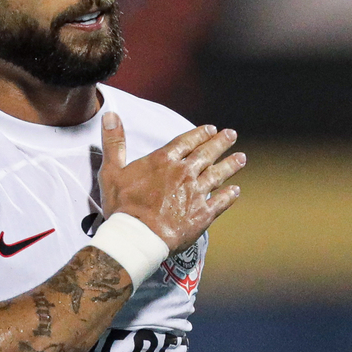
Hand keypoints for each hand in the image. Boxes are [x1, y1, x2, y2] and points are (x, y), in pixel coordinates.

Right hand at [98, 114, 243, 252]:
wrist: (138, 237)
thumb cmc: (123, 206)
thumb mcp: (111, 171)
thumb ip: (114, 143)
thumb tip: (110, 114)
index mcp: (164, 161)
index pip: (186, 141)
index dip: (199, 134)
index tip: (210, 129)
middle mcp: (184, 173)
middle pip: (206, 154)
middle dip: (220, 143)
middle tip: (231, 135)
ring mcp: (196, 193)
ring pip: (218, 175)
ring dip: (230, 165)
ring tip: (241, 158)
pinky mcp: (203, 214)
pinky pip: (221, 202)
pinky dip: (229, 196)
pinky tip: (236, 191)